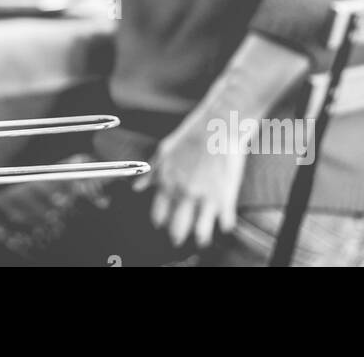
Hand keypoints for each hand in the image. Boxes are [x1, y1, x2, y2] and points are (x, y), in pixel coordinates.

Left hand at [135, 116, 245, 248]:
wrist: (218, 125)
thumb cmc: (192, 135)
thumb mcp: (164, 151)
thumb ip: (151, 172)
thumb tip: (137, 187)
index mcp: (168, 184)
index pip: (158, 216)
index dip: (160, 222)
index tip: (163, 224)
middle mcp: (185, 194)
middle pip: (177, 230)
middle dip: (176, 237)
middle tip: (179, 238)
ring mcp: (205, 198)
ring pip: (200, 234)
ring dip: (200, 238)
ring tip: (201, 238)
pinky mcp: (226, 198)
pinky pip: (225, 225)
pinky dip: (223, 226)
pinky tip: (222, 222)